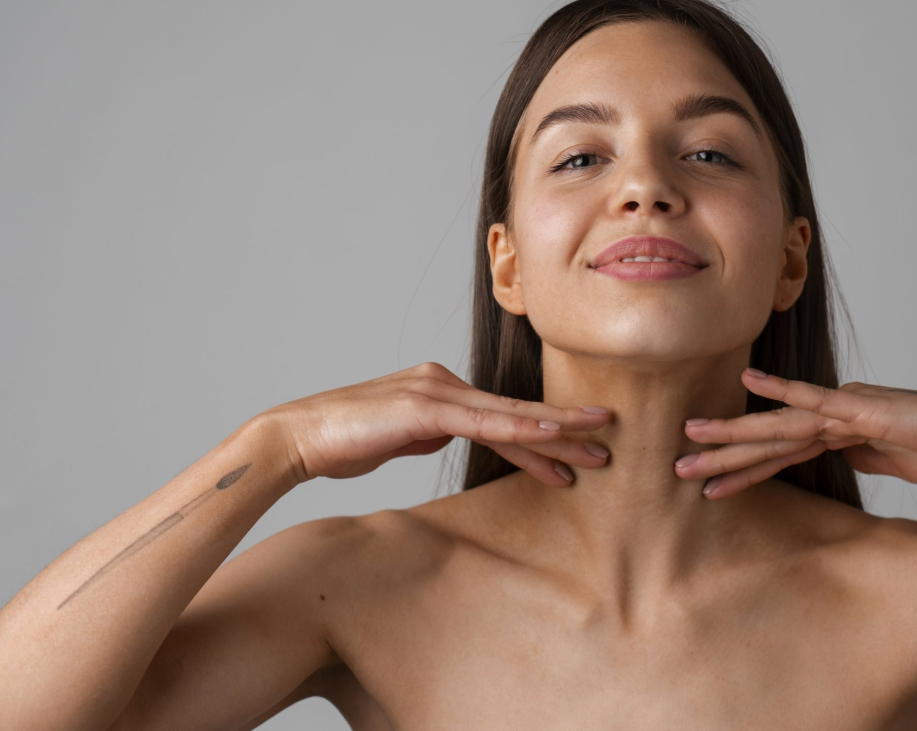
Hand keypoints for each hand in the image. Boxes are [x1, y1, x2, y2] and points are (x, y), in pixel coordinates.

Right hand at [256, 361, 609, 485]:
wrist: (298, 437)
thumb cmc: (344, 441)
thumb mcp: (402, 438)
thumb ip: (433, 432)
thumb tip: (458, 436)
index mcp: (442, 391)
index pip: (505, 416)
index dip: (545, 433)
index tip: (581, 447)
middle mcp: (445, 383)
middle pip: (517, 411)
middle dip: (565, 427)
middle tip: (610, 440)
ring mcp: (437, 392)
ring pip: (509, 415)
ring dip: (555, 430)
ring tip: (597, 443)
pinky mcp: (424, 407)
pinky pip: (483, 422)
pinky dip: (519, 430)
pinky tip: (549, 438)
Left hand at [676, 368, 916, 499]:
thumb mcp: (897, 465)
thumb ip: (866, 457)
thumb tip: (844, 458)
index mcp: (841, 431)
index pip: (780, 452)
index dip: (743, 468)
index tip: (707, 483)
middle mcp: (835, 415)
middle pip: (767, 438)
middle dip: (721, 454)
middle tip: (675, 466)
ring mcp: (845, 409)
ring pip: (778, 426)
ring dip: (733, 437)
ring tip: (690, 445)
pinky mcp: (862, 409)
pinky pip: (815, 401)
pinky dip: (782, 392)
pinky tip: (749, 384)